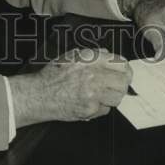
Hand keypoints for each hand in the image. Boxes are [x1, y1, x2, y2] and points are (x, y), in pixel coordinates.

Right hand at [8, 47, 131, 126]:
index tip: (124, 71)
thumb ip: (93, 54)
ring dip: (114, 95)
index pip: (121, 63)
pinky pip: (106, 109)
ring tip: (105, 93)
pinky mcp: (90, 110)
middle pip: (124, 81)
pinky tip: (93, 102)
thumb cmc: (54, 74)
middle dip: (123, 82)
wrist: (40, 95)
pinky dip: (102, 107)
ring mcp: (93, 95)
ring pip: (118, 97)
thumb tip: (109, 55)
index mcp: (91, 60)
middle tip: (119, 83)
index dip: (125, 68)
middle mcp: (93, 76)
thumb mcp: (72, 55)